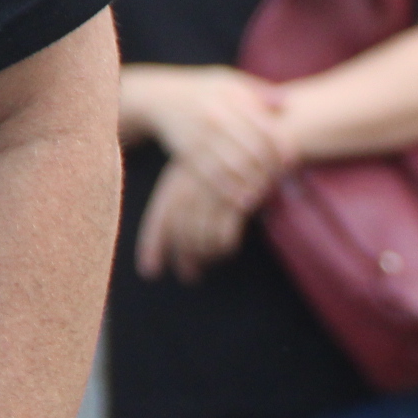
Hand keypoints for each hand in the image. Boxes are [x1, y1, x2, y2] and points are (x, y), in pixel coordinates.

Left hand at [134, 158, 248, 283]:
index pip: (159, 217)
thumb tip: (177, 245)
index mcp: (179, 179)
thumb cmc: (232, 166)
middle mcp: (194, 184)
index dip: (152, 245)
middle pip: (181, 228)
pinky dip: (224, 245)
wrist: (267, 141)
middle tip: (189, 276)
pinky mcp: (241, 196)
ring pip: (203, 231)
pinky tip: (226, 250)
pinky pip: (226, 230)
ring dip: (204, 252)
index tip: (150, 272)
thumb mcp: (205, 180)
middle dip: (183, 255)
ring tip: (210, 260)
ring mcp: (217, 189)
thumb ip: (189, 210)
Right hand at [140, 67, 293, 210]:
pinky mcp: (186, 152)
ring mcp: (199, 135)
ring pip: (233, 165)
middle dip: (269, 167)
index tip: (292, 157)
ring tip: (265, 192)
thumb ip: (258, 91)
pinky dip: (230, 191)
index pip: (263, 126)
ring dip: (252, 182)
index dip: (280, 145)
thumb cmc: (203, 90)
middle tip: (282, 178)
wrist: (159, 97)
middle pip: (251, 148)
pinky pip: (211, 176)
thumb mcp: (229, 81)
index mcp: (230, 97)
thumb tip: (288, 104)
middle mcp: (214, 116)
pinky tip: (243, 200)